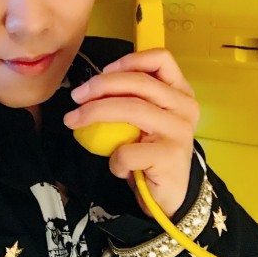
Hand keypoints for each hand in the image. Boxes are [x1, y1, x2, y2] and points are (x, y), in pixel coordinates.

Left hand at [63, 48, 199, 217]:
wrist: (171, 197)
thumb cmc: (153, 151)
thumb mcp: (147, 119)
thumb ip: (133, 98)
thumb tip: (91, 86)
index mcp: (180, 92)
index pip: (162, 59)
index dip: (130, 59)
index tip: (104, 70)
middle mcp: (184, 107)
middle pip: (139, 82)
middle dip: (101, 85)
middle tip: (76, 96)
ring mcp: (179, 131)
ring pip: (131, 109)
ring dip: (94, 112)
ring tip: (73, 121)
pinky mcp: (170, 157)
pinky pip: (128, 150)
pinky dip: (113, 159)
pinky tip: (117, 166)